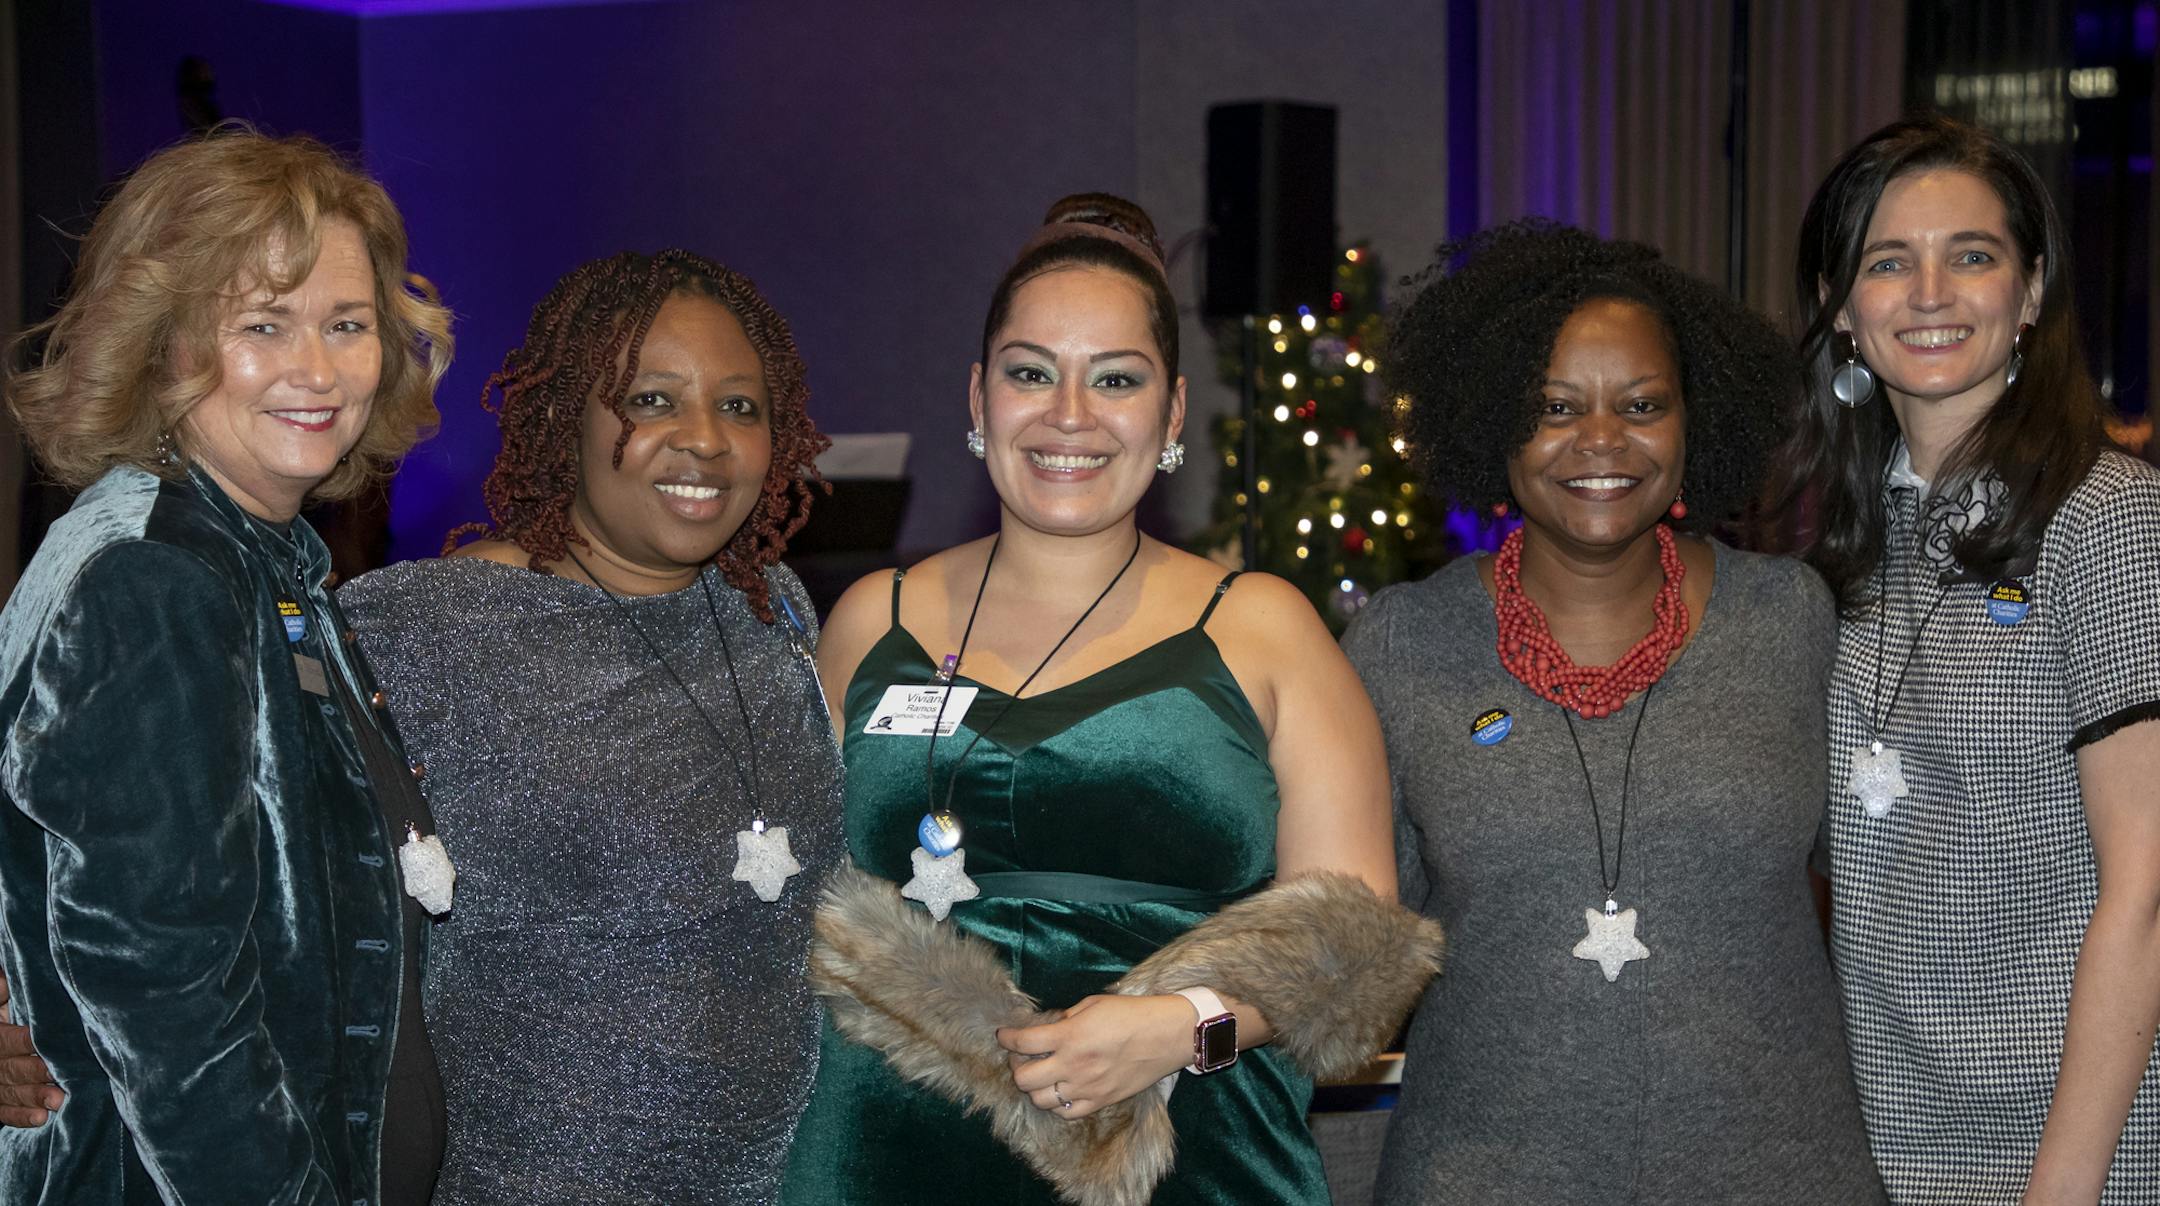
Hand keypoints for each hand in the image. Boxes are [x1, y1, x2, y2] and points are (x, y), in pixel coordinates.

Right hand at [0, 971, 60, 1126]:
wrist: (1, 1047)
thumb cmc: (4, 1012)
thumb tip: (6, 980)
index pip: (5, 1040)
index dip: (22, 1041)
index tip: (41, 1041)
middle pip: (10, 1068)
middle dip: (33, 1072)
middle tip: (55, 1074)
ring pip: (9, 1092)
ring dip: (32, 1097)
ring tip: (58, 1101)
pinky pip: (3, 1111)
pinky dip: (20, 1116)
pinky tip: (41, 1119)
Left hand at [996, 994, 1193, 1119]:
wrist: (1167, 1035)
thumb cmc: (1133, 1013)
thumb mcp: (1094, 1004)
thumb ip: (1066, 1018)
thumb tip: (1050, 1028)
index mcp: (1070, 1036)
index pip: (1023, 1042)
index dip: (1007, 1038)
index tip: (1003, 1035)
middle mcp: (1073, 1065)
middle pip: (1024, 1078)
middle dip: (1016, 1066)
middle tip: (1022, 1057)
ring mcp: (1086, 1087)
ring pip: (1041, 1100)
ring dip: (1035, 1087)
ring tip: (1040, 1075)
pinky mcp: (1101, 1101)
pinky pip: (1067, 1112)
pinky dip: (1058, 1103)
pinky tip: (1061, 1089)